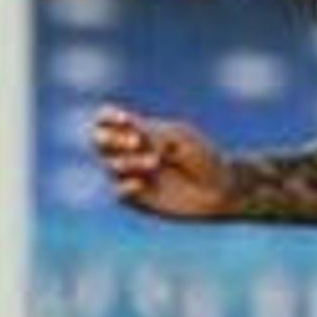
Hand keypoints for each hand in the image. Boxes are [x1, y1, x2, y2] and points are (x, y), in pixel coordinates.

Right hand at [89, 105, 230, 220]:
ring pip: (110, 164)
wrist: (219, 188)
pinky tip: (142, 183)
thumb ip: (151, 132)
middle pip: (98, 140)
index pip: (105, 119)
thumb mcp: (179, 136)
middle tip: (137, 141)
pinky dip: (127, 184)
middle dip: (113, 138)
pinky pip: (117, 190)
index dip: (107, 117)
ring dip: (130, 160)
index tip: (126, 119)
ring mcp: (129, 175)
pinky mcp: (134, 199)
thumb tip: (130, 133)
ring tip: (155, 161)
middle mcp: (128, 152)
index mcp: (136, 130)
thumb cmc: (202, 156)